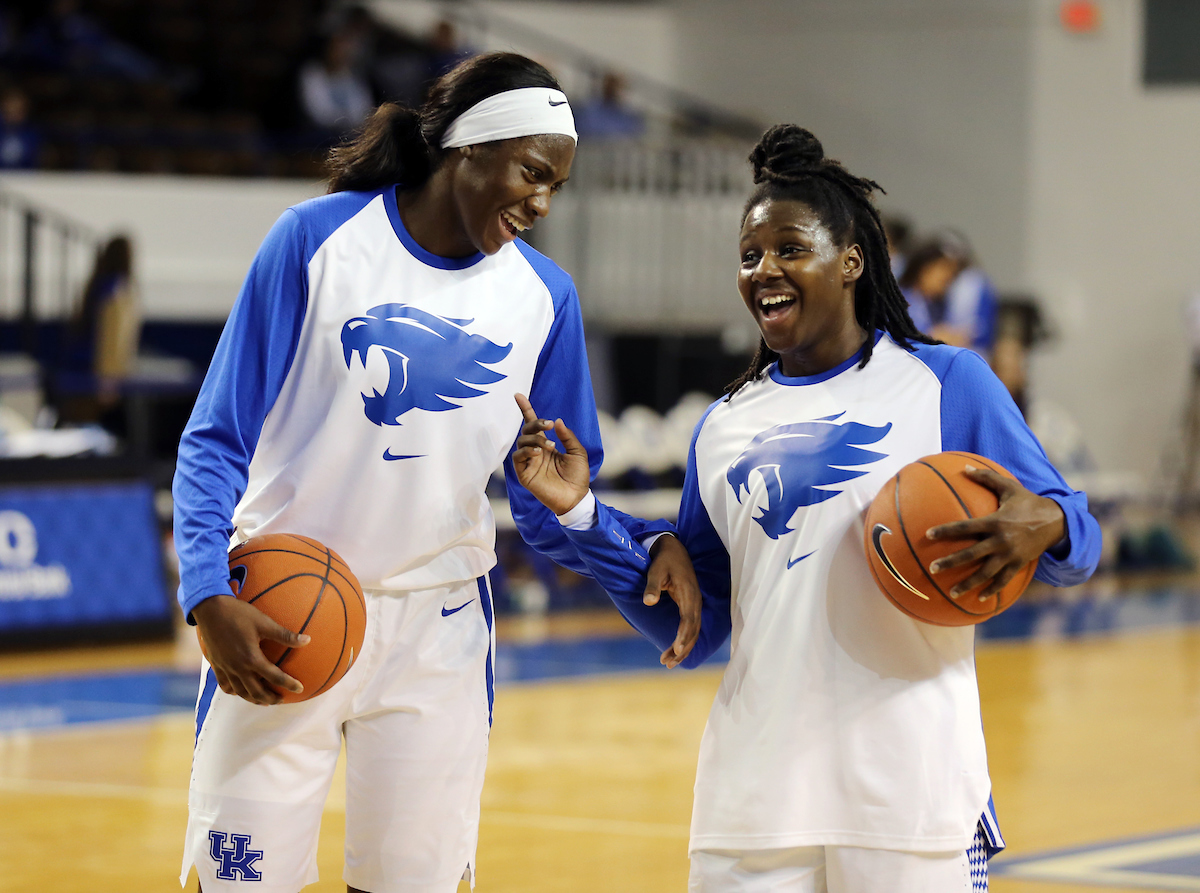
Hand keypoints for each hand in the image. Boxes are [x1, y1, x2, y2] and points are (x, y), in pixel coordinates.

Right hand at [193, 595, 308, 704]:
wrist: (210, 609)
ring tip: (264, 701)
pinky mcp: (216, 665)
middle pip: (256, 692)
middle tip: (281, 699)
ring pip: (240, 692)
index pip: (274, 677)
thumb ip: (285, 635)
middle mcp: (238, 667)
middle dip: (270, 699)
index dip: (289, 684)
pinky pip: (225, 686)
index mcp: (251, 658)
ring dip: (253, 699)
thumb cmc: (239, 613)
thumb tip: (308, 640)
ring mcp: (225, 668)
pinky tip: (241, 690)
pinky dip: (235, 691)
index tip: (300, 689)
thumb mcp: (264, 622)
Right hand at [511, 393, 590, 515]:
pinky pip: (517, 457)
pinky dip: (527, 451)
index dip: (526, 409)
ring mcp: (529, 462)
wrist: (575, 497)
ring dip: (535, 439)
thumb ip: (568, 436)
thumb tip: (558, 421)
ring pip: (522, 442)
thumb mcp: (578, 452)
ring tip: (550, 446)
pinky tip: (539, 453)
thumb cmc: (577, 477)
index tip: (519, 395)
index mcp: (546, 444)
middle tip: (550, 425)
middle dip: (536, 423)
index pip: (533, 424)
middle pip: (527, 430)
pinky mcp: (524, 473)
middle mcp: (535, 451)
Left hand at [645, 534, 701, 668]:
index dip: (683, 635)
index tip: (676, 649)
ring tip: (667, 663)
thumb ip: (652, 586)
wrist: (674, 550)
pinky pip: (690, 628)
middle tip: (667, 663)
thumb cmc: (663, 561)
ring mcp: (695, 605)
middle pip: (693, 631)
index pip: (688, 619)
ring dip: (683, 649)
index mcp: (688, 593)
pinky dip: (684, 641)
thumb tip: (648, 602)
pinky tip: (674, 651)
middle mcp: (695, 602)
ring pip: (693, 633)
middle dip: (682, 648)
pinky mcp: (691, 608)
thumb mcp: (655, 570)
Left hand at [926, 466, 1065, 597]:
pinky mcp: (1019, 564)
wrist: (1058, 520)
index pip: (965, 527)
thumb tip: (964, 467)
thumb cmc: (1028, 502)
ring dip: (968, 584)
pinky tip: (979, 599)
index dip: (946, 531)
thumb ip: (986, 477)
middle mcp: (1001, 540)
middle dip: (950, 562)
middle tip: (932, 569)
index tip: (929, 535)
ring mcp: (1010, 555)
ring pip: (985, 573)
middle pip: (971, 554)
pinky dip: (991, 590)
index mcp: (995, 521)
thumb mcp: (1009, 487)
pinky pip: (1003, 581)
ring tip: (951, 593)